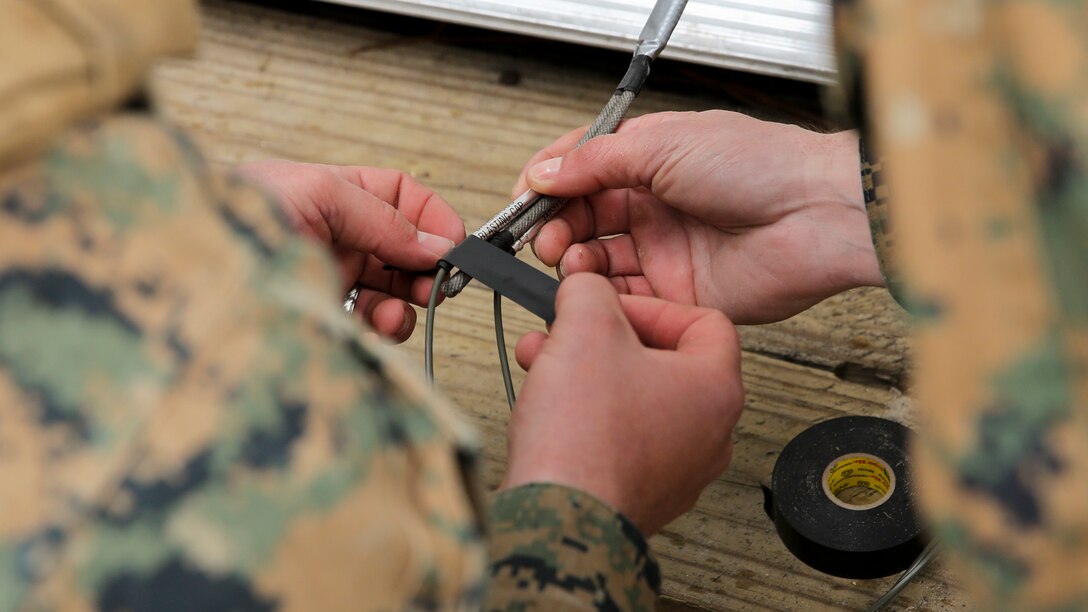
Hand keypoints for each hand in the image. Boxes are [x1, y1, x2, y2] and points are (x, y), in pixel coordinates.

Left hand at [236, 160, 464, 341]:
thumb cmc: (230, 220)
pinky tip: (379, 324)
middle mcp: (330, 235)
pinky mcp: (319, 316)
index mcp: (330, 194)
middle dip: (423, 265)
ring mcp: (325, 278)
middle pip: (400, 248)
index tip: (452, 243)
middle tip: (437, 282)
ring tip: (402, 307)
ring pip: (388, 290)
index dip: (430, 217)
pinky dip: (382, 327)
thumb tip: (433, 242)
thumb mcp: (317, 195)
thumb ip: (382, 218)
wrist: (184, 280)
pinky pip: (366, 324)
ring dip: (405, 300)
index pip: (399, 197)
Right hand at [502, 274, 743, 534]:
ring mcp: (679, 470)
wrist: (560, 518)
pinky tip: (549, 407)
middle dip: (606, 339)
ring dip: (590, 374)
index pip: (704, 322)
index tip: (612, 306)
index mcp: (716, 389)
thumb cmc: (586, 437)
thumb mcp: (585, 327)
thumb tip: (586, 287)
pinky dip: (588, 417)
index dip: (651, 305)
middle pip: (665, 362)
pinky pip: (622, 439)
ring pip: (637, 400)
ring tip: (546, 365)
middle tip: (572, 332)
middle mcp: (710, 434)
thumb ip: (590, 291)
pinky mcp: (644, 494)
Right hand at [515, 111, 881, 323]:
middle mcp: (655, 205)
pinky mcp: (677, 294)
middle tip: (542, 236)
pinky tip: (592, 289)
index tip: (525, 197)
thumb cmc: (761, 166)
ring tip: (569, 259)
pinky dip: (601, 297)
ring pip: (598, 260)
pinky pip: (625, 299)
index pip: (583, 168)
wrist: (815, 217)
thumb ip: (597, 161)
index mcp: (650, 159)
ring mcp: (665, 250)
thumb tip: (547, 173)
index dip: (551, 182)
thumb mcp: (662, 144)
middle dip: (554, 225)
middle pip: (583, 217)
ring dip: (573, 260)